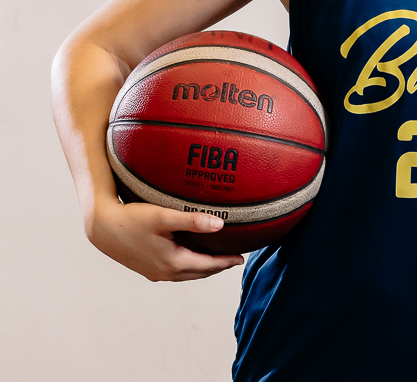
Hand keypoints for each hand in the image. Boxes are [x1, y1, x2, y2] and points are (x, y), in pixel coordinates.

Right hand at [87, 196, 243, 281]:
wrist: (102, 228)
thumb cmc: (132, 218)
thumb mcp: (164, 216)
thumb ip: (192, 220)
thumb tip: (220, 225)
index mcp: (172, 262)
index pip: (207, 265)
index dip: (226, 262)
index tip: (241, 258)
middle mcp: (164, 272)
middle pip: (199, 273)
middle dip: (218, 267)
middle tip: (234, 260)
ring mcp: (154, 273)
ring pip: (187, 274)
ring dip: (204, 269)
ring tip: (217, 260)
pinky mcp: (147, 268)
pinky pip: (176, 272)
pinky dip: (190, 267)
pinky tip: (191, 257)